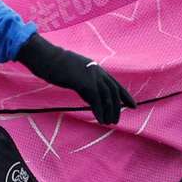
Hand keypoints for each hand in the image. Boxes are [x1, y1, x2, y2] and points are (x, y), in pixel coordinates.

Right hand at [14, 33, 135, 124]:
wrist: (47, 58)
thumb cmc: (56, 65)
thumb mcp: (74, 72)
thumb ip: (84, 82)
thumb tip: (90, 95)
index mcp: (95, 68)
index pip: (115, 83)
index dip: (125, 95)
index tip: (133, 105)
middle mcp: (97, 72)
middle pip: (113, 91)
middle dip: (117, 107)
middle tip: (116, 120)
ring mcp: (92, 76)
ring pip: (107, 97)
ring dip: (110, 111)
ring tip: (109, 123)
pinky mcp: (85, 83)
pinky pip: (97, 101)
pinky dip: (100, 112)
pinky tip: (101, 120)